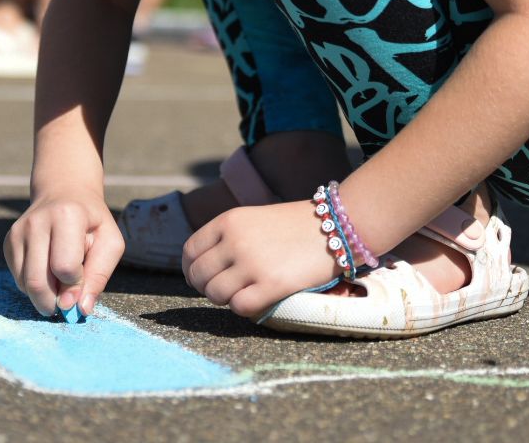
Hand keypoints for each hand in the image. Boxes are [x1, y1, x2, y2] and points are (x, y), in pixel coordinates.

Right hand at [4, 188, 123, 317]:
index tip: (82, 282)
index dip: (75, 284)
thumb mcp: (110, 243)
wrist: (65, 193)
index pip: (64, 267)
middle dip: (54, 302)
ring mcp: (18, 232)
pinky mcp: (8, 242)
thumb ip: (98, 276)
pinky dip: (33, 286)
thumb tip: (80, 309)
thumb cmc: (92, 222)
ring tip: (60, 280)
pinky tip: (47, 271)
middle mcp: (37, 222)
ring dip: (44, 295)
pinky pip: (18, 279)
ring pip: (25, 284)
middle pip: (37, 281)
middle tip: (67, 302)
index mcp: (67, 216)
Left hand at [182, 200, 340, 318]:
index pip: (190, 251)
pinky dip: (244, 308)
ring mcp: (252, 263)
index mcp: (229, 220)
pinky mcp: (271, 285)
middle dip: (206, 288)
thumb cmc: (297, 225)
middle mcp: (235, 240)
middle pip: (199, 275)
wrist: (338, 226)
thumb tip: (205, 269)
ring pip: (216, 294)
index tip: (201, 278)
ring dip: (226, 299)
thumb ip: (229, 238)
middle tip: (224, 290)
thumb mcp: (255, 220)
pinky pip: (239, 307)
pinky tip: (258, 300)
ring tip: (244, 293)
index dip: (192, 269)